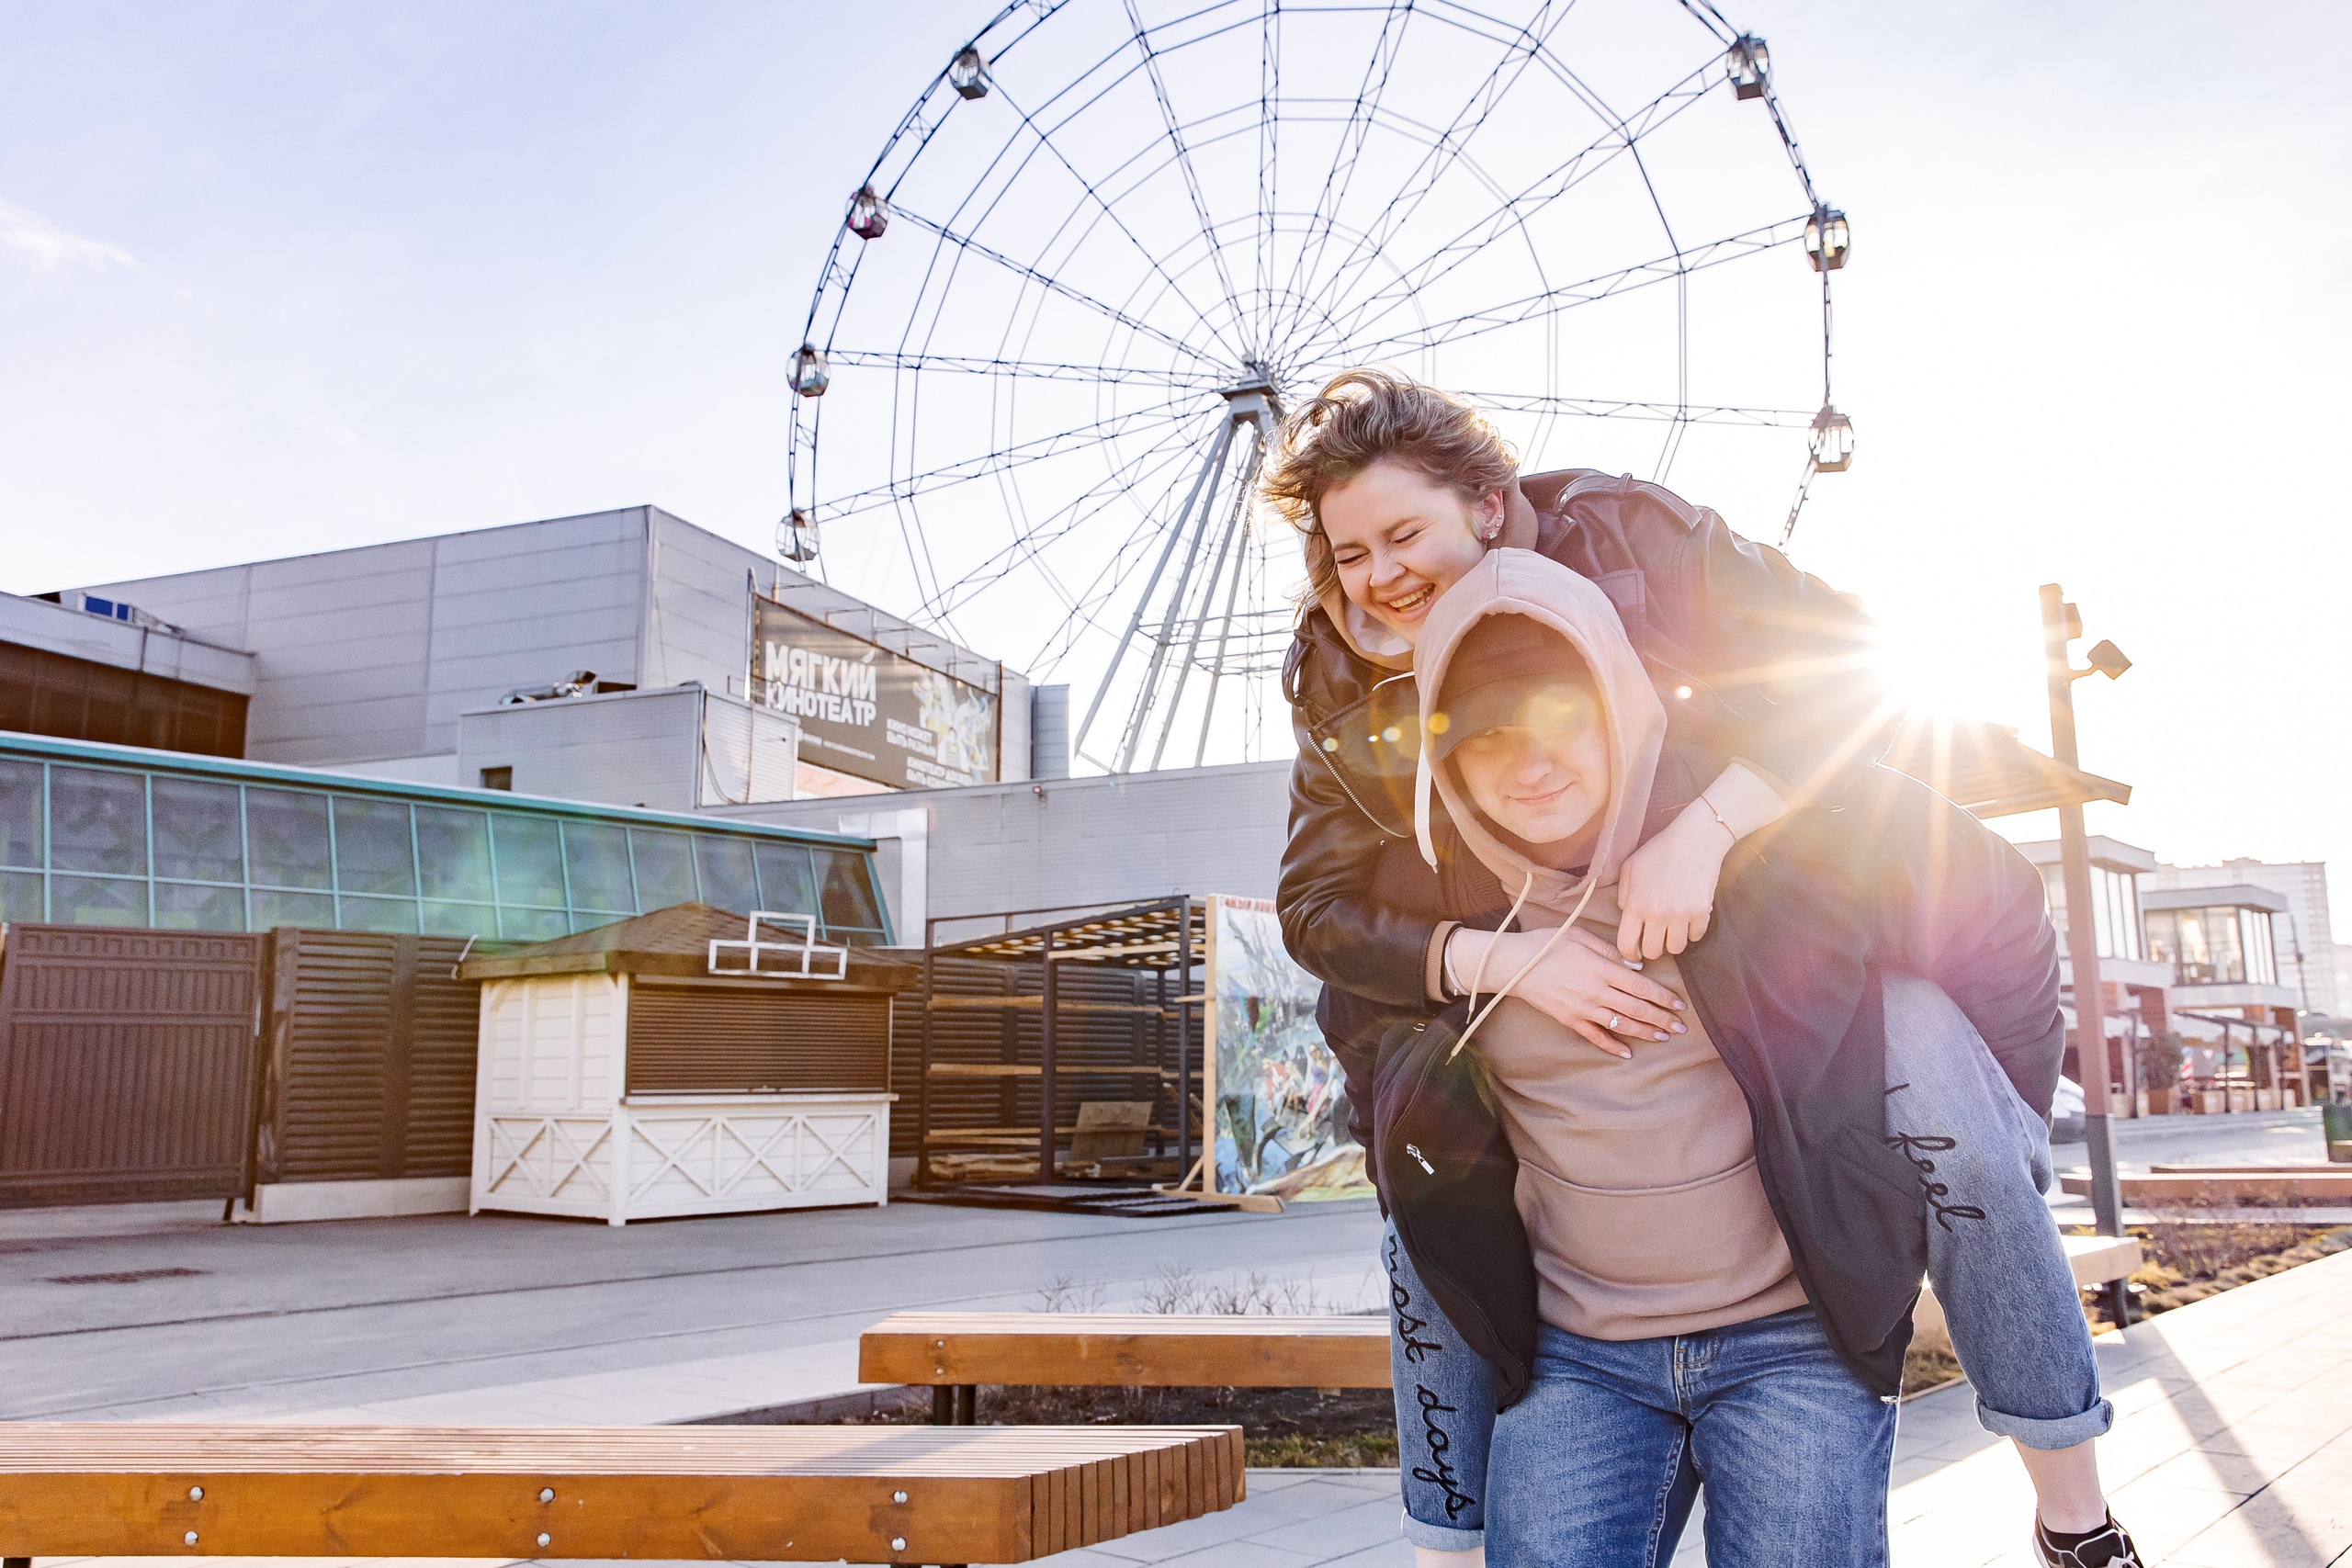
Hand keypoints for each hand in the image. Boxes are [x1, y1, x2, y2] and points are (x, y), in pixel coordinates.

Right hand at [1449, 924, 1686, 1058]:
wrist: (1513, 965)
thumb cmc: (1546, 944)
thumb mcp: (1580, 936)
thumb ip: (1610, 951)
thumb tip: (1636, 969)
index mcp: (1600, 969)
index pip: (1641, 987)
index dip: (1663, 997)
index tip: (1680, 1004)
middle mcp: (1595, 992)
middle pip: (1636, 1009)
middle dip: (1662, 1018)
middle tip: (1681, 1027)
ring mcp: (1583, 1009)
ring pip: (1621, 1025)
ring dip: (1645, 1032)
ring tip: (1664, 1037)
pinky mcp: (1570, 1020)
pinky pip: (1595, 1037)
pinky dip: (1612, 1046)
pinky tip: (1627, 1053)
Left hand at [1615, 805, 1732, 960]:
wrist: (1695, 839)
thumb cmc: (1660, 850)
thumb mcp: (1630, 866)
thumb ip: (1623, 893)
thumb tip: (1626, 913)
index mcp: (1635, 904)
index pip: (1626, 944)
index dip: (1629, 954)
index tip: (1634, 953)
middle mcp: (1657, 914)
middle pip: (1653, 952)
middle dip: (1652, 948)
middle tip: (1656, 938)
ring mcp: (1681, 914)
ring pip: (1676, 949)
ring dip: (1673, 942)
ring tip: (1672, 929)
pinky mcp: (1702, 912)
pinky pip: (1696, 937)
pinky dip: (1692, 932)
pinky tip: (1689, 920)